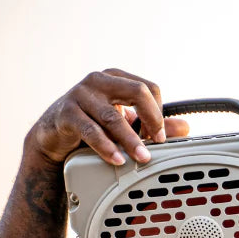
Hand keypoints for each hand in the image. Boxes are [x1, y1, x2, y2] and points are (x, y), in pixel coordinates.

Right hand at [27, 68, 189, 166]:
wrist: (53, 135)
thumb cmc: (92, 124)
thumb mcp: (125, 122)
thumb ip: (152, 124)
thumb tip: (185, 127)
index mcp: (116, 78)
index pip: (148, 88)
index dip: (159, 112)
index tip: (160, 135)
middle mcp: (98, 81)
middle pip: (137, 92)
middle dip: (152, 119)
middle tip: (157, 142)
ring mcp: (80, 94)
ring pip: (114, 117)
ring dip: (131, 140)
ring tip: (142, 157)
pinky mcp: (66, 113)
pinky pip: (91, 130)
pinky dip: (106, 147)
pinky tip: (117, 159)